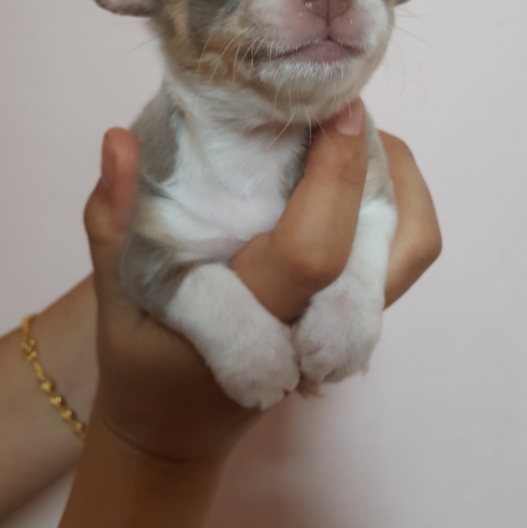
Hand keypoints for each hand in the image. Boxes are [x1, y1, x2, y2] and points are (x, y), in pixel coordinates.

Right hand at [85, 100, 440, 464]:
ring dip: (395, 177)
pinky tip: (351, 167)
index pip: (313, 250)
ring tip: (349, 133)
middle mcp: (315, 325)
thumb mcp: (116, 289)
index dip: (335, 175)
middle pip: (390, 243)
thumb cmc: (146, 356)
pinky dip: (396, 197)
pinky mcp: (361, 314)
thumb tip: (117, 141)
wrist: (181, 420)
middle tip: (335, 107)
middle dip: (373, 162)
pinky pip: (404, 250)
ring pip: (412, 245)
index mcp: (253, 317)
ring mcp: (348, 323)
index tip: (336, 108)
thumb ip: (113, 219)